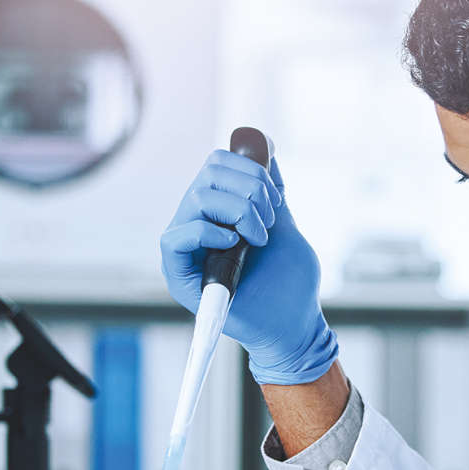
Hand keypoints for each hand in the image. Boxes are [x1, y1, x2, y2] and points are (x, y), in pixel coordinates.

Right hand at [159, 150, 337, 384]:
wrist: (292, 323)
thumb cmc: (288, 281)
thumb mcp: (284, 223)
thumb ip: (271, 187)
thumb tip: (265, 147)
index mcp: (218, 209)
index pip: (217, 162)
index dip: (250, 169)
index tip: (275, 199)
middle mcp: (196, 222)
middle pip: (208, 172)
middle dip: (250, 189)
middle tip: (268, 220)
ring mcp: (185, 247)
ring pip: (198, 198)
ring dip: (240, 213)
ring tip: (257, 240)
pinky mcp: (177, 274)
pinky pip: (176, 236)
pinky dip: (209, 233)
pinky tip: (233, 245)